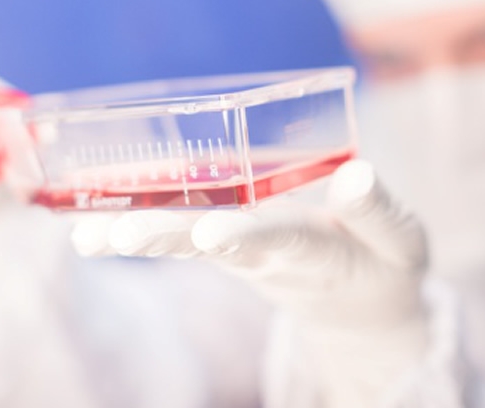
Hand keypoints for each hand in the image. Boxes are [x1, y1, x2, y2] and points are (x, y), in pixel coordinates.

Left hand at [71, 160, 429, 405]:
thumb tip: (357, 175)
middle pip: (209, 246)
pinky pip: (182, 234)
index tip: (212, 233)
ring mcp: (241, 252)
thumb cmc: (383, 266)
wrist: (357, 309)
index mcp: (314, 251)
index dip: (246, 235)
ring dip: (136, 236)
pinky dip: (142, 225)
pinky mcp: (227, 246)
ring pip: (185, 243)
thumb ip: (379, 213)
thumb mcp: (401, 242)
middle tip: (116, 236)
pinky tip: (96, 224)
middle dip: (164, 238)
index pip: (278, 240)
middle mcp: (266, 254)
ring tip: (83, 237)